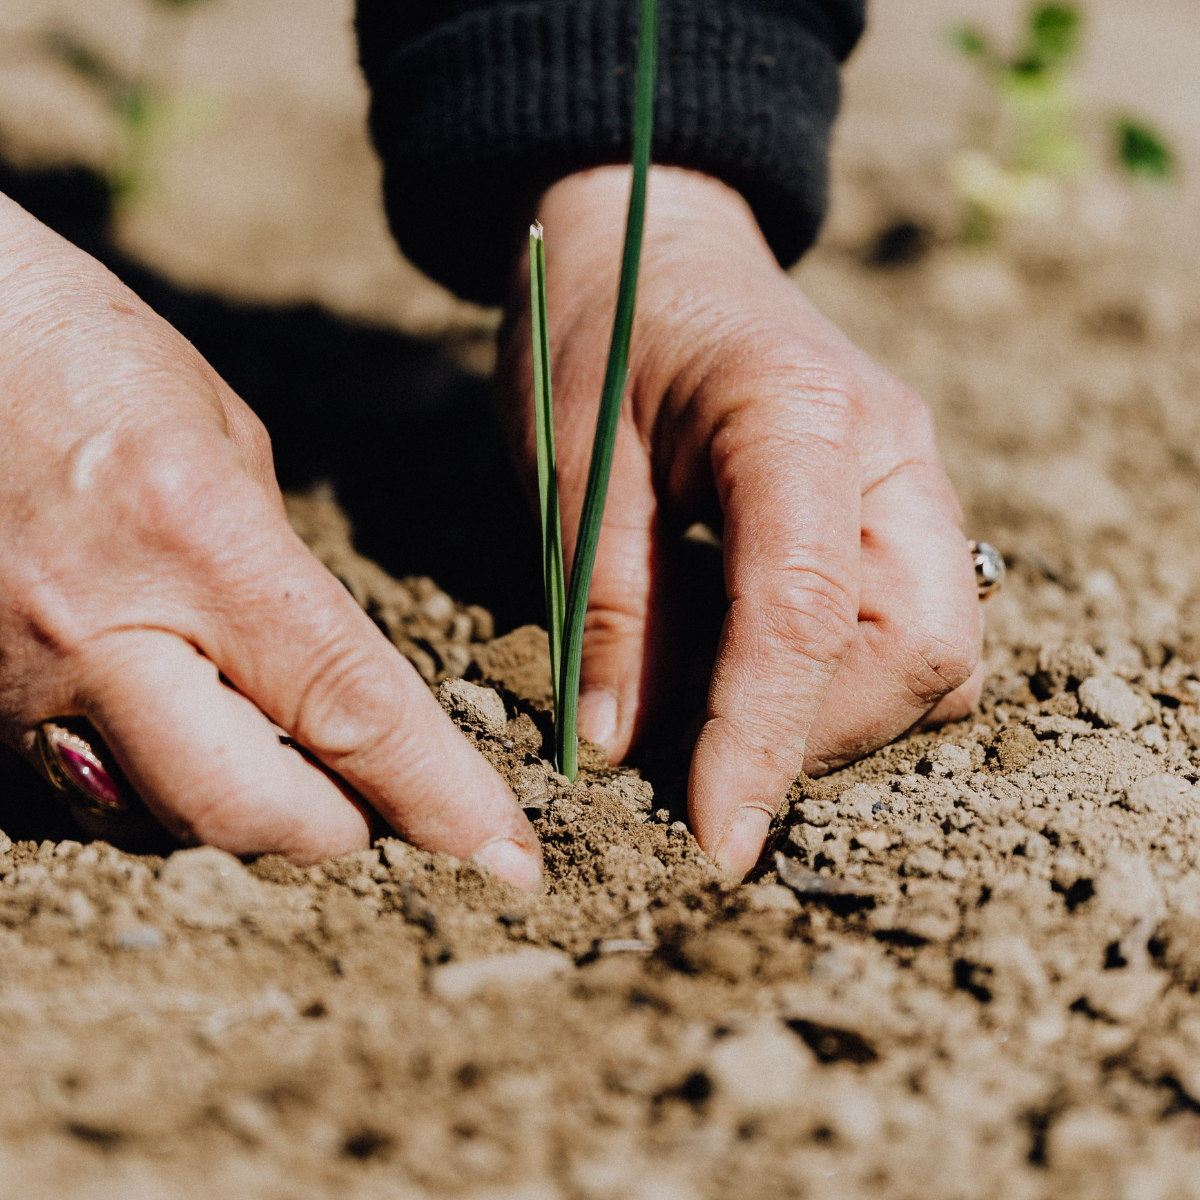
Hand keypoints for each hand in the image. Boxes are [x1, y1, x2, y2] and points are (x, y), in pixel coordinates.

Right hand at [0, 194, 540, 888]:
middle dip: (339, 836)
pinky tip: (191, 742)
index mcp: (198, 539)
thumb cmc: (84, 354)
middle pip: (246, 811)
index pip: (349, 707)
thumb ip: (277, 576)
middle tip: (388, 819)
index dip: (439, 797)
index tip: (507, 856)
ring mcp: (15, 680)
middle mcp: (100, 629)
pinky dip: (159, 789)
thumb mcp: (223, 441)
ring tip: (298, 781)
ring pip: (159, 820)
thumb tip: (322, 683)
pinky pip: (84, 789)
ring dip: (248, 820)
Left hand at [498, 166, 980, 879]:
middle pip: (919, 649)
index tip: (718, 840)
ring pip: (933, 653)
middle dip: (817, 735)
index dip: (764, 741)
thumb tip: (623, 751)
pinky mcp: (896, 505)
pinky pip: (909, 628)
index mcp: (799, 414)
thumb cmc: (595, 327)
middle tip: (706, 766)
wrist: (647, 239)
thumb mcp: (572, 460)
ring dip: (835, 716)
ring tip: (720, 718)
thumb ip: (609, 605)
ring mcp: (909, 476)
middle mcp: (891, 449)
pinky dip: (841, 681)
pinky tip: (752, 671)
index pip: (808, 614)